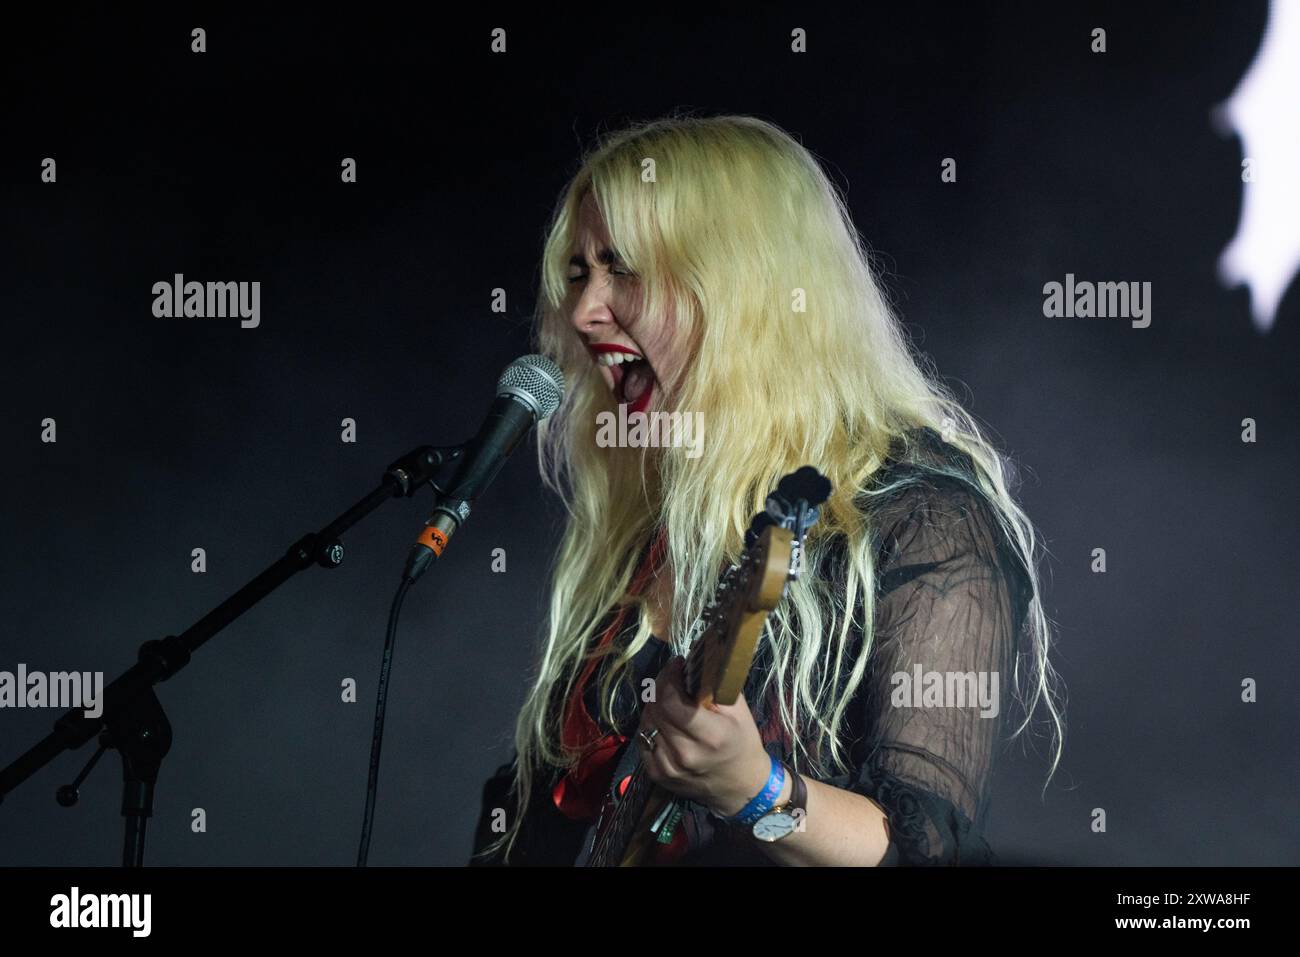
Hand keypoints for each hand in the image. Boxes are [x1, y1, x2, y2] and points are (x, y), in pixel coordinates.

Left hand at [636, 656, 772, 817]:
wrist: (739, 786)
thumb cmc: (742, 742)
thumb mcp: (739, 710)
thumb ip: (714, 686)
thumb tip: (692, 662)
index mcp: (709, 736)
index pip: (671, 702)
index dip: (669, 678)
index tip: (677, 665)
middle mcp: (685, 754)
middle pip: (656, 709)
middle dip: (661, 686)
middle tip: (671, 678)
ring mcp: (668, 767)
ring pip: (646, 722)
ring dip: (654, 705)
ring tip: (669, 700)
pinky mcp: (657, 775)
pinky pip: (642, 739)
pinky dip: (651, 725)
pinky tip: (665, 722)